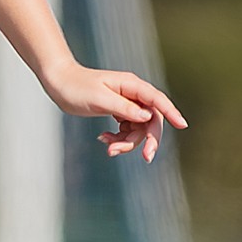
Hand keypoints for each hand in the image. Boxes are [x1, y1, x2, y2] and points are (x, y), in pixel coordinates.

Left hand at [41, 62, 185, 161]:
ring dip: (127, 142)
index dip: (171, 112)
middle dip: (148, 139)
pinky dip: (117, 138)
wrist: (58, 82)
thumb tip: (147, 116)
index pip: (157, 100)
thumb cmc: (76, 87)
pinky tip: (103, 138)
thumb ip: (123, 108)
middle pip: (151, 119)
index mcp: (131, 85)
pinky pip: (126, 129)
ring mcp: (126, 103)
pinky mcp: (118, 111)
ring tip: (108, 148)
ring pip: (138, 128)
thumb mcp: (99, 99)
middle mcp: (133, 94)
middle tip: (146, 158)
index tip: (182, 126)